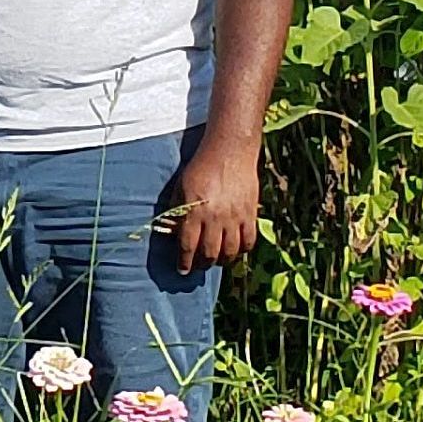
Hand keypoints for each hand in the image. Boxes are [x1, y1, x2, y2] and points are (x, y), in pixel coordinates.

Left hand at [169, 141, 259, 274]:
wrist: (229, 152)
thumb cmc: (200, 168)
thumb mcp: (181, 187)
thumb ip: (176, 211)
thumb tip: (171, 233)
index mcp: (195, 211)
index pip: (188, 245)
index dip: (184, 261)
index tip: (181, 270)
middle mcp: (215, 217)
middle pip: (209, 253)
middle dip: (201, 264)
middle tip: (197, 267)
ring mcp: (235, 217)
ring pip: (230, 252)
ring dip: (221, 261)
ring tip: (214, 261)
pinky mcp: (250, 214)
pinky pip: (248, 242)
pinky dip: (241, 251)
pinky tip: (234, 250)